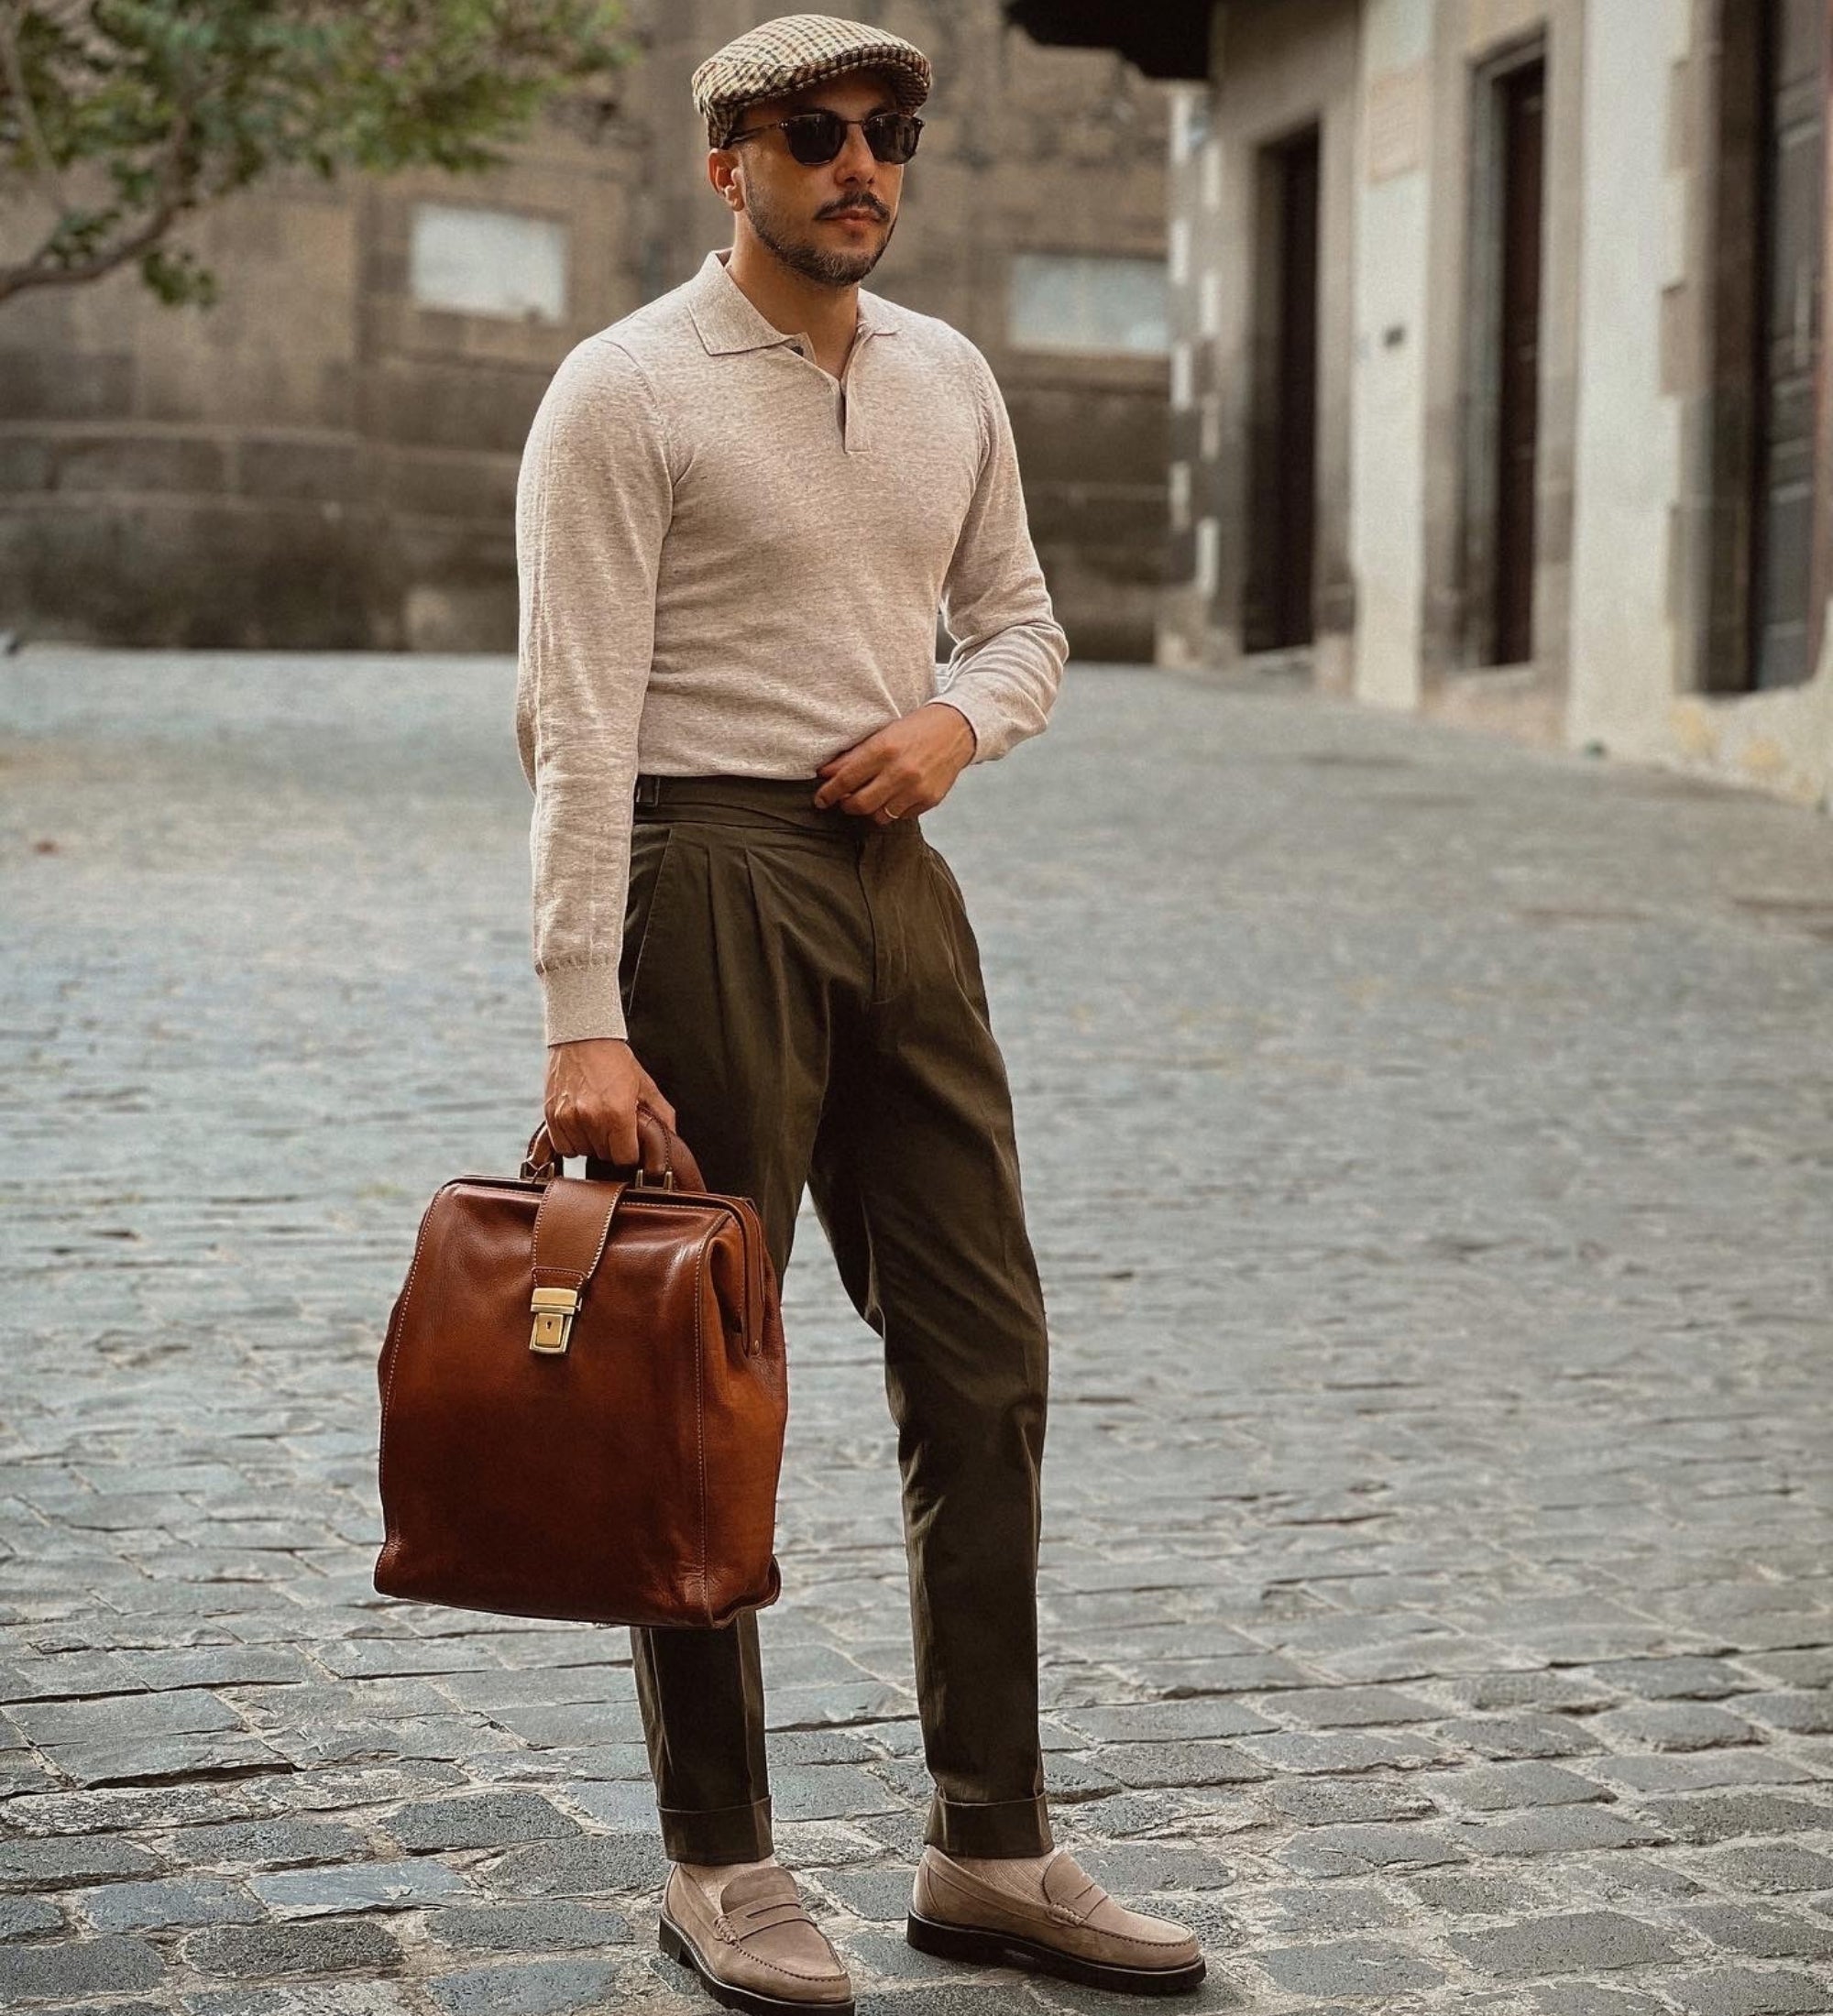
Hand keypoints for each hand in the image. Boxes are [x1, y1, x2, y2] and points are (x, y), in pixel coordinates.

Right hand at [543, 1037, 675, 1166]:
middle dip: (611, 1145)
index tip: (630, 1142)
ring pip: (583, 1152)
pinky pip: (563, 1146)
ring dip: (591, 1143)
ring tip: (595, 1120)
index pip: (625, 1158)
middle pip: (604, 1155)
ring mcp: (568, 1117)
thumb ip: (661, 1112)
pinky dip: (571, 1141)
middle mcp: (591, 1118)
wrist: (581, 1036)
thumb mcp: (644, 1083)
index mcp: (617, 1112)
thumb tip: (672, 1136)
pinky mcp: (551, 1115)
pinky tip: (580, 1124)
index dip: (630, 1152)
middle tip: (613, 1124)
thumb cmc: (614, 1058)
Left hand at [813, 702, 976, 825]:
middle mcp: (900, 771)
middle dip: (846, 805)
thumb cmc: (916, 729)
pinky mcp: (929, 799)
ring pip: (879, 815)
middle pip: (860, 804)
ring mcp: (916, 788)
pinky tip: (894, 796)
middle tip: (843, 800)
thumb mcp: (881, 735)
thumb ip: (853, 756)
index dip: (828, 793)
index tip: (821, 799)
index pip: (846, 780)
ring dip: (870, 810)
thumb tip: (826, 773)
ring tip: (870, 797)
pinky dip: (892, 809)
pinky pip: (901, 816)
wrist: (957, 730)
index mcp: (883, 749)